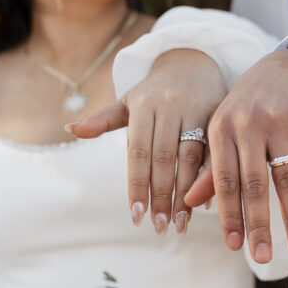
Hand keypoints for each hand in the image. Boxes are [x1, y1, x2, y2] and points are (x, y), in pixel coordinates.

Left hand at [68, 50, 226, 235]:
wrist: (192, 60)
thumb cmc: (154, 91)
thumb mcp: (128, 101)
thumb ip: (102, 120)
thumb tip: (70, 129)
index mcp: (144, 105)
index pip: (138, 152)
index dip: (137, 185)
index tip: (135, 215)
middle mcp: (169, 107)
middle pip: (164, 158)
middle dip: (161, 196)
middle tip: (158, 227)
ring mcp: (196, 110)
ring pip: (190, 157)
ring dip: (185, 194)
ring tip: (180, 224)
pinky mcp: (217, 115)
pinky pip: (212, 151)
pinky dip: (207, 178)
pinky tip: (203, 202)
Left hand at [185, 49, 287, 262]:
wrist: (281, 68)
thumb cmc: (246, 108)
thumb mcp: (223, 131)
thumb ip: (210, 168)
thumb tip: (190, 203)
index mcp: (221, 129)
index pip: (224, 180)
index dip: (228, 214)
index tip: (234, 246)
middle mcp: (248, 124)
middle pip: (254, 183)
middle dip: (259, 223)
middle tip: (261, 257)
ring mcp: (279, 120)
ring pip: (286, 177)